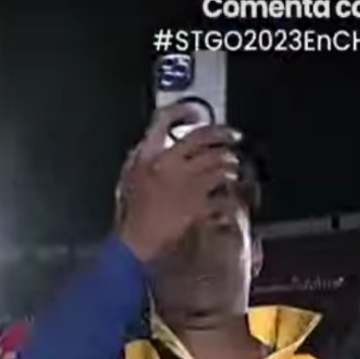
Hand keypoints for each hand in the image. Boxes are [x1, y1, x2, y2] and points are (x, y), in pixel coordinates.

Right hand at [115, 103, 242, 262]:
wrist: (135, 247)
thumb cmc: (130, 219)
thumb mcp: (127, 182)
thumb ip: (140, 160)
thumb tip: (149, 144)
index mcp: (145, 157)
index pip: (163, 120)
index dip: (182, 111)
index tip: (194, 112)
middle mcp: (167, 164)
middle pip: (201, 136)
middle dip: (222, 133)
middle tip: (232, 136)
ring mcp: (185, 182)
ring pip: (218, 160)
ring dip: (229, 162)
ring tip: (232, 166)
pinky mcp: (199, 201)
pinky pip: (222, 189)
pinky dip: (229, 189)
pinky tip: (229, 192)